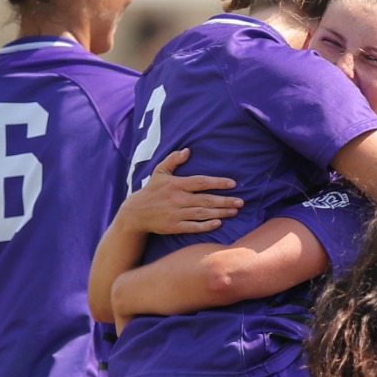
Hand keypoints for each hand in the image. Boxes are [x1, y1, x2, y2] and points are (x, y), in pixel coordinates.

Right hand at [123, 149, 241, 235]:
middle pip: (206, 199)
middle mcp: (178, 199)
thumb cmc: (151, 191)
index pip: (201, 181)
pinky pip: (193, 226)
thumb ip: (173, 160)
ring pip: (202, 213)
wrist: (135, 213)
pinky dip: (206, 226)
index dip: (218, 182)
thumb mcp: (159, 172)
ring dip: (220, 212)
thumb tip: (187, 150)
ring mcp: (176, 213)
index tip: (232, 184)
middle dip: (225, 200)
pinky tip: (218, 223)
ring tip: (234, 211)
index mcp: (176, 184)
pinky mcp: (174, 226)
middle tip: (241, 201)